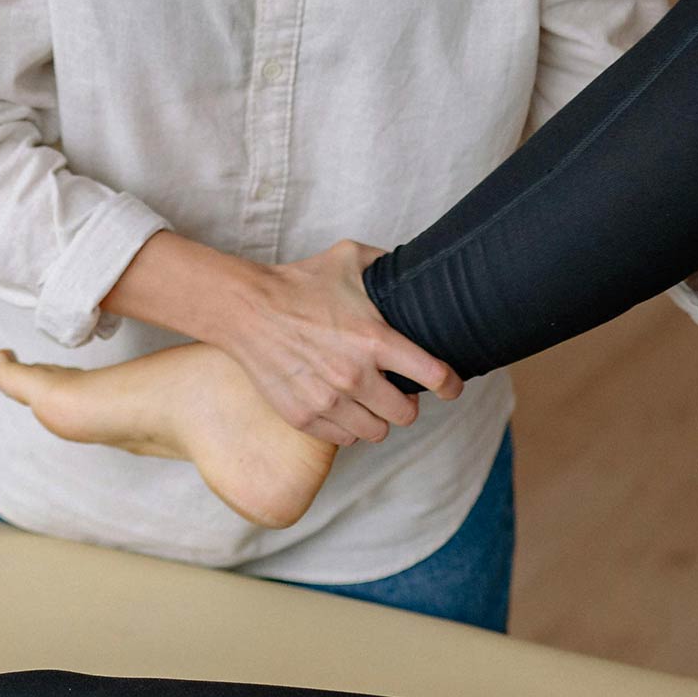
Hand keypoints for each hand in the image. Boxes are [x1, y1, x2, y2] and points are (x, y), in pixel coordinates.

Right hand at [224, 239, 462, 448]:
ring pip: (376, 432)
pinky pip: (344, 438)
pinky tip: (341, 405)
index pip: (435, 376)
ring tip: (367, 399)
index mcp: (374, 340)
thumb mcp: (349, 258)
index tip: (451, 387)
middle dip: (407, 403)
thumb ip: (386, 263)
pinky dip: (347, 426)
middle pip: (407, 415)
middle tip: (396, 389)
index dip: (450, 385)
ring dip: (377, 417)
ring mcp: (328, 400)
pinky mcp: (304, 416)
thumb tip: (412, 265)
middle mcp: (355, 375)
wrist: (247, 308)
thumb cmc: (299, 282)